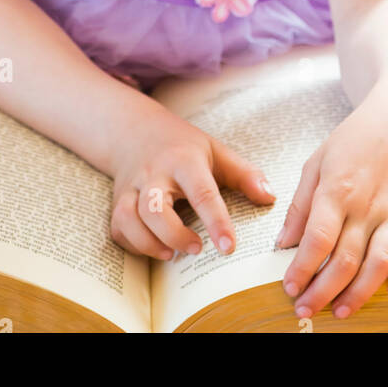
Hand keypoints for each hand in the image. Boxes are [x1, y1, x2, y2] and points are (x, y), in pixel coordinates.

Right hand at [108, 106, 275, 260]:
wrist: (135, 131)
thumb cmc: (183, 147)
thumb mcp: (216, 151)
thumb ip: (244, 174)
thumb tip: (270, 198)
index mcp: (183, 160)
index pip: (202, 191)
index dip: (216, 221)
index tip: (229, 247)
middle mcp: (154, 173)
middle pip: (154, 206)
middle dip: (174, 234)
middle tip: (196, 248)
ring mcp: (131, 187)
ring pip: (129, 218)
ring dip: (150, 243)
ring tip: (173, 255)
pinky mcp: (117, 201)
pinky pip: (118, 229)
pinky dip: (134, 245)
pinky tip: (155, 249)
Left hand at [277, 85, 387, 320]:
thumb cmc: (355, 141)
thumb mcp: (316, 163)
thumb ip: (300, 205)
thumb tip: (283, 242)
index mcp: (337, 189)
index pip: (317, 238)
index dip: (302, 268)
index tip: (290, 289)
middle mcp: (367, 205)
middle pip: (344, 259)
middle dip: (322, 291)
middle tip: (306, 310)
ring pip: (378, 263)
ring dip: (358, 294)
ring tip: (340, 312)